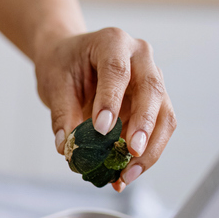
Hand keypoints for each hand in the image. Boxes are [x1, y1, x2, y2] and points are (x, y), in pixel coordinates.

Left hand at [34, 27, 176, 190]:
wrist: (68, 57)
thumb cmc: (62, 64)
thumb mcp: (54, 83)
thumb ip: (61, 113)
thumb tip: (66, 147)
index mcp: (113, 42)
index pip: (117, 70)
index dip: (111, 99)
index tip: (101, 128)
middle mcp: (141, 57)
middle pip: (152, 91)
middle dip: (143, 125)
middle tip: (130, 152)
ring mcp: (151, 80)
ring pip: (164, 114)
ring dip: (149, 148)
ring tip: (127, 174)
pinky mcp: (153, 104)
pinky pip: (156, 131)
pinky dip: (143, 155)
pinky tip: (126, 175)